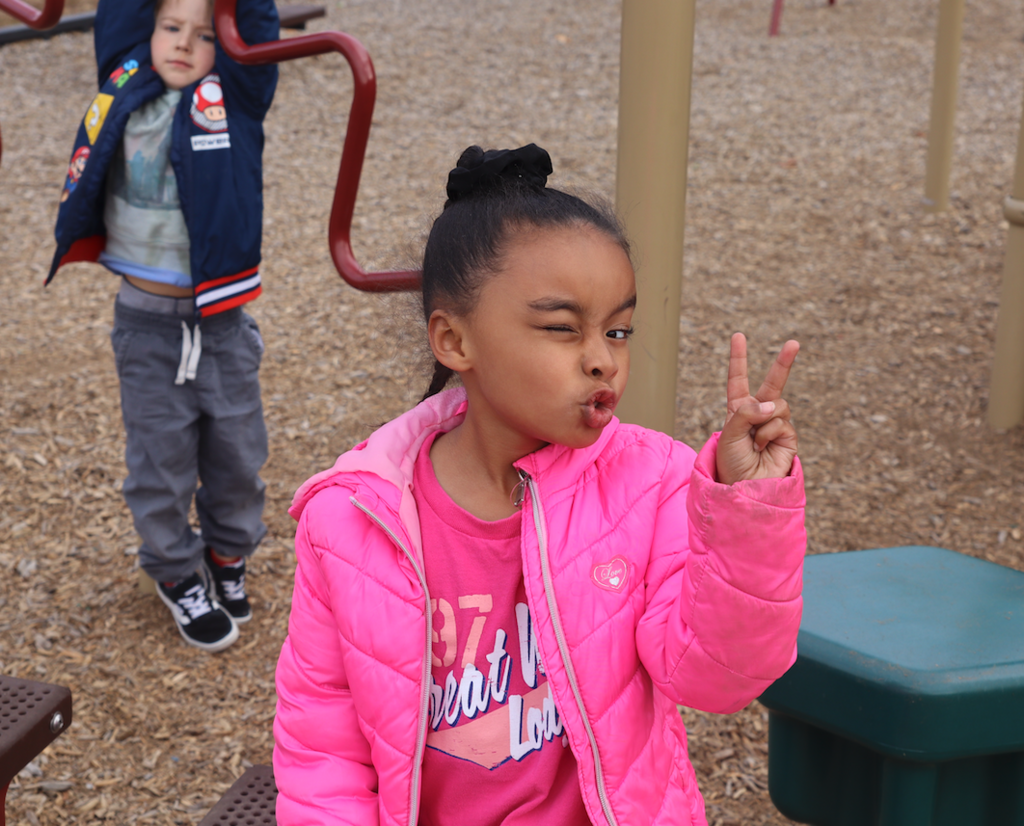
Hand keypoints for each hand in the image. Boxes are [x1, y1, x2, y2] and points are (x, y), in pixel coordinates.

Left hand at [715, 333, 799, 484]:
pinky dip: (769, 434)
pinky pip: (782, 423)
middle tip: (794, 343)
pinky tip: (762, 448)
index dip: (739, 358)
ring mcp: (775, 424)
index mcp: (738, 410)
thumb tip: (772, 405)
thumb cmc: (731, 462)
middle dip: (784, 362)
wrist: (745, 486)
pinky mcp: (788, 437)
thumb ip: (747, 413)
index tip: (738, 336)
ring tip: (754, 441)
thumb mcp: (729, 434)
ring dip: (763, 421)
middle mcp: (758, 414)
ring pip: (777, 405)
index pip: (738, 380)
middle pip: (772, 383)